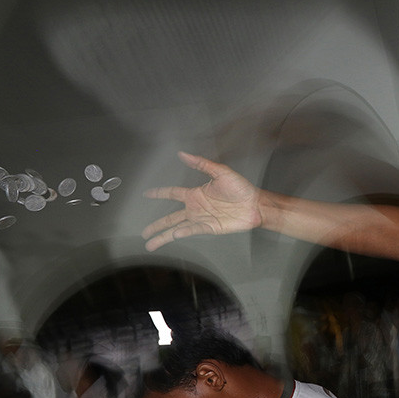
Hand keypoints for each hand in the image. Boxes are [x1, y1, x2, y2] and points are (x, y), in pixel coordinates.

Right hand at [142, 152, 263, 250]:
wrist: (255, 204)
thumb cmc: (241, 189)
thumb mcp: (220, 172)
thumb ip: (200, 163)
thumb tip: (183, 154)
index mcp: (195, 194)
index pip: (171, 193)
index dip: (158, 193)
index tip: (146, 194)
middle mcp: (195, 208)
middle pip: (170, 218)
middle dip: (156, 225)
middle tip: (144, 232)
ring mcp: (201, 219)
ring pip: (177, 228)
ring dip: (164, 236)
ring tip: (151, 244)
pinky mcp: (210, 228)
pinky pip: (193, 230)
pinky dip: (183, 232)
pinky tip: (174, 234)